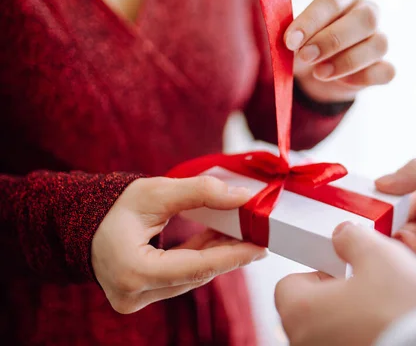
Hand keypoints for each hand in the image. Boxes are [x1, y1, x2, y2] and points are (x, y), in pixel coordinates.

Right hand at [92, 176, 266, 313]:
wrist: (80, 223)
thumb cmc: (113, 206)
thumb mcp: (157, 191)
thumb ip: (201, 192)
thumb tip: (243, 197)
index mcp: (133, 271)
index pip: (195, 267)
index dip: (232, 256)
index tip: (260, 246)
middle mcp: (133, 294)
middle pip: (195, 275)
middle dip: (229, 254)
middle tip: (258, 236)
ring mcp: (135, 300)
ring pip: (190, 278)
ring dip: (216, 255)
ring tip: (241, 232)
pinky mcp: (140, 297)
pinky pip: (179, 278)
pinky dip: (199, 258)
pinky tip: (218, 239)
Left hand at [275, 222, 415, 345]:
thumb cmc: (402, 312)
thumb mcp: (378, 254)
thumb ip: (352, 237)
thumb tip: (343, 235)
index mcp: (300, 311)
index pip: (290, 283)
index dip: (319, 269)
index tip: (344, 266)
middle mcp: (306, 341)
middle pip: (316, 305)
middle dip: (345, 290)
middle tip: (374, 283)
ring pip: (339, 325)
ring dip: (362, 311)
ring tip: (393, 303)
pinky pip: (355, 340)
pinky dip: (372, 330)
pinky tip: (397, 322)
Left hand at [286, 0, 394, 102]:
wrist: (316, 71)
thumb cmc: (305, 43)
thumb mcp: (295, 35)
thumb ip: (295, 34)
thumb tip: (292, 42)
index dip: (312, 20)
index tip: (290, 41)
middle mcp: (367, 11)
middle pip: (365, 18)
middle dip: (332, 40)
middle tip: (306, 56)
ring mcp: (380, 38)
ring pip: (379, 45)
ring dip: (347, 62)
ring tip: (319, 73)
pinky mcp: (384, 66)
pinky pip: (385, 71)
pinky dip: (364, 77)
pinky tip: (342, 82)